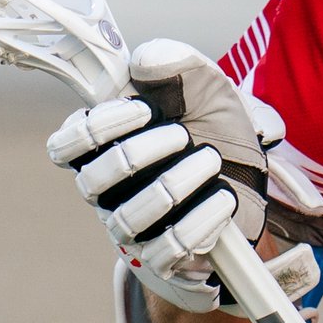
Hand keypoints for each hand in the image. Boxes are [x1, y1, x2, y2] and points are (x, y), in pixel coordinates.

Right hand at [47, 39, 322, 312]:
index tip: (147, 108)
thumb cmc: (215, 129)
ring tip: (211, 161)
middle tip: (184, 136)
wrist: (257, 182)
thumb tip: (145, 63)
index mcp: (104, 146)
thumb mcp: (205, 86)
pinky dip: (201, 220)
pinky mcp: (163, 260)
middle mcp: (108, 192)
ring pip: (130, 218)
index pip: (65, 145)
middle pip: (95, 180)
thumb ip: (175, 64)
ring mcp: (132, 230)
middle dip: (145, 152)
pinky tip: (225, 198)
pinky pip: (168, 250)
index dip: (100, 126)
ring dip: (176, 184)